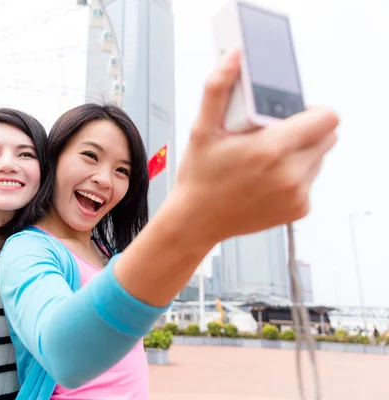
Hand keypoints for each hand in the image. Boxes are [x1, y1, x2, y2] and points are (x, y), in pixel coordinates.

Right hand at [172, 49, 337, 242]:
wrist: (196, 221)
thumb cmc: (198, 176)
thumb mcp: (202, 129)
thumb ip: (218, 88)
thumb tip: (234, 56)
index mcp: (270, 149)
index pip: (327, 118)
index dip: (311, 111)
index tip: (289, 116)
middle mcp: (290, 174)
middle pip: (327, 137)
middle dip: (305, 131)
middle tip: (271, 137)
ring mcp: (296, 195)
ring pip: (318, 159)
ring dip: (300, 153)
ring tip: (264, 160)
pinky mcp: (298, 210)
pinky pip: (309, 181)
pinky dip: (294, 176)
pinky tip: (266, 179)